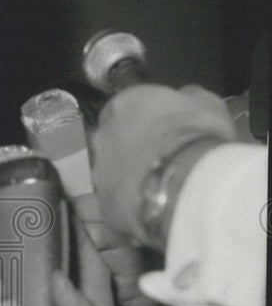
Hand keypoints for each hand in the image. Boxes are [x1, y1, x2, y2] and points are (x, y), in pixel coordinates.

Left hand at [90, 84, 234, 241]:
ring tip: (157, 188)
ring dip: (128, 176)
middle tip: (159, 160)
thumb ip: (188, 98)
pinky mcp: (103, 203)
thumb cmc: (198, 136)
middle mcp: (103, 134)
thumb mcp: (207, 104)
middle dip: (132, 148)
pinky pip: (115, 201)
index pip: (126, 107)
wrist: (186, 184)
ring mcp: (99, 170)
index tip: (162, 131)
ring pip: (111, 171)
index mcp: (124, 103)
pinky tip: (150, 208)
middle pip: (114, 139)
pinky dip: (129, 203)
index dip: (145, 120)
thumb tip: (184, 97)